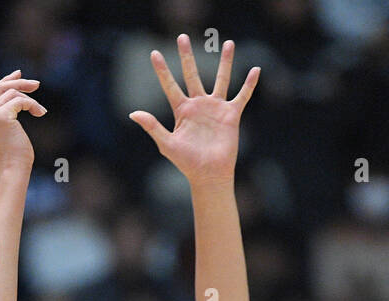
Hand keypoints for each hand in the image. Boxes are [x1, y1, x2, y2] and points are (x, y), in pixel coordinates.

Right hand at [0, 70, 45, 172]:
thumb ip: (5, 112)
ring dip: (30, 100)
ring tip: (40, 112)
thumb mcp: (7, 130)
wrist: (13, 169)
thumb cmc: (14, 155)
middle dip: (18, 82)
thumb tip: (16, 91)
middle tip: (36, 84)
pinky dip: (32, 105)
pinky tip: (40, 113)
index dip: (5, 81)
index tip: (19, 75)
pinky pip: (20, 100)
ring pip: (12, 93)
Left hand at [130, 35, 259, 187]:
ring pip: (221, 79)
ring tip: (228, 43)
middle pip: (192, 74)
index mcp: (182, 110)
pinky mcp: (231, 115)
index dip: (162, 71)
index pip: (170, 86)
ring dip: (225, 62)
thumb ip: (152, 126)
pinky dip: (248, 85)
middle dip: (187, 56)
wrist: (209, 174)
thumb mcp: (167, 143)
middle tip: (182, 36)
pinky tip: (255, 70)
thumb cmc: (186, 163)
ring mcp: (215, 108)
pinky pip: (242, 97)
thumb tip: (133, 112)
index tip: (154, 53)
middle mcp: (198, 105)